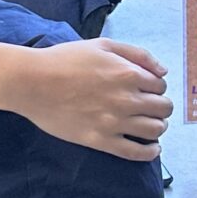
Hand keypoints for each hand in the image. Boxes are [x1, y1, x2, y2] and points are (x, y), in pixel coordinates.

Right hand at [0, 38, 170, 161]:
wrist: (33, 82)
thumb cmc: (65, 60)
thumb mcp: (103, 45)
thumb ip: (137, 54)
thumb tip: (163, 72)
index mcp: (128, 74)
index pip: (160, 86)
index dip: (156, 87)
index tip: (147, 90)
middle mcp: (126, 99)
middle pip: (163, 108)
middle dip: (161, 107)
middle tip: (152, 108)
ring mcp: (115, 122)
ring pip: (155, 130)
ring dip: (158, 127)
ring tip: (151, 125)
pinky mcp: (101, 141)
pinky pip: (136, 153)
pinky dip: (150, 152)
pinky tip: (153, 149)